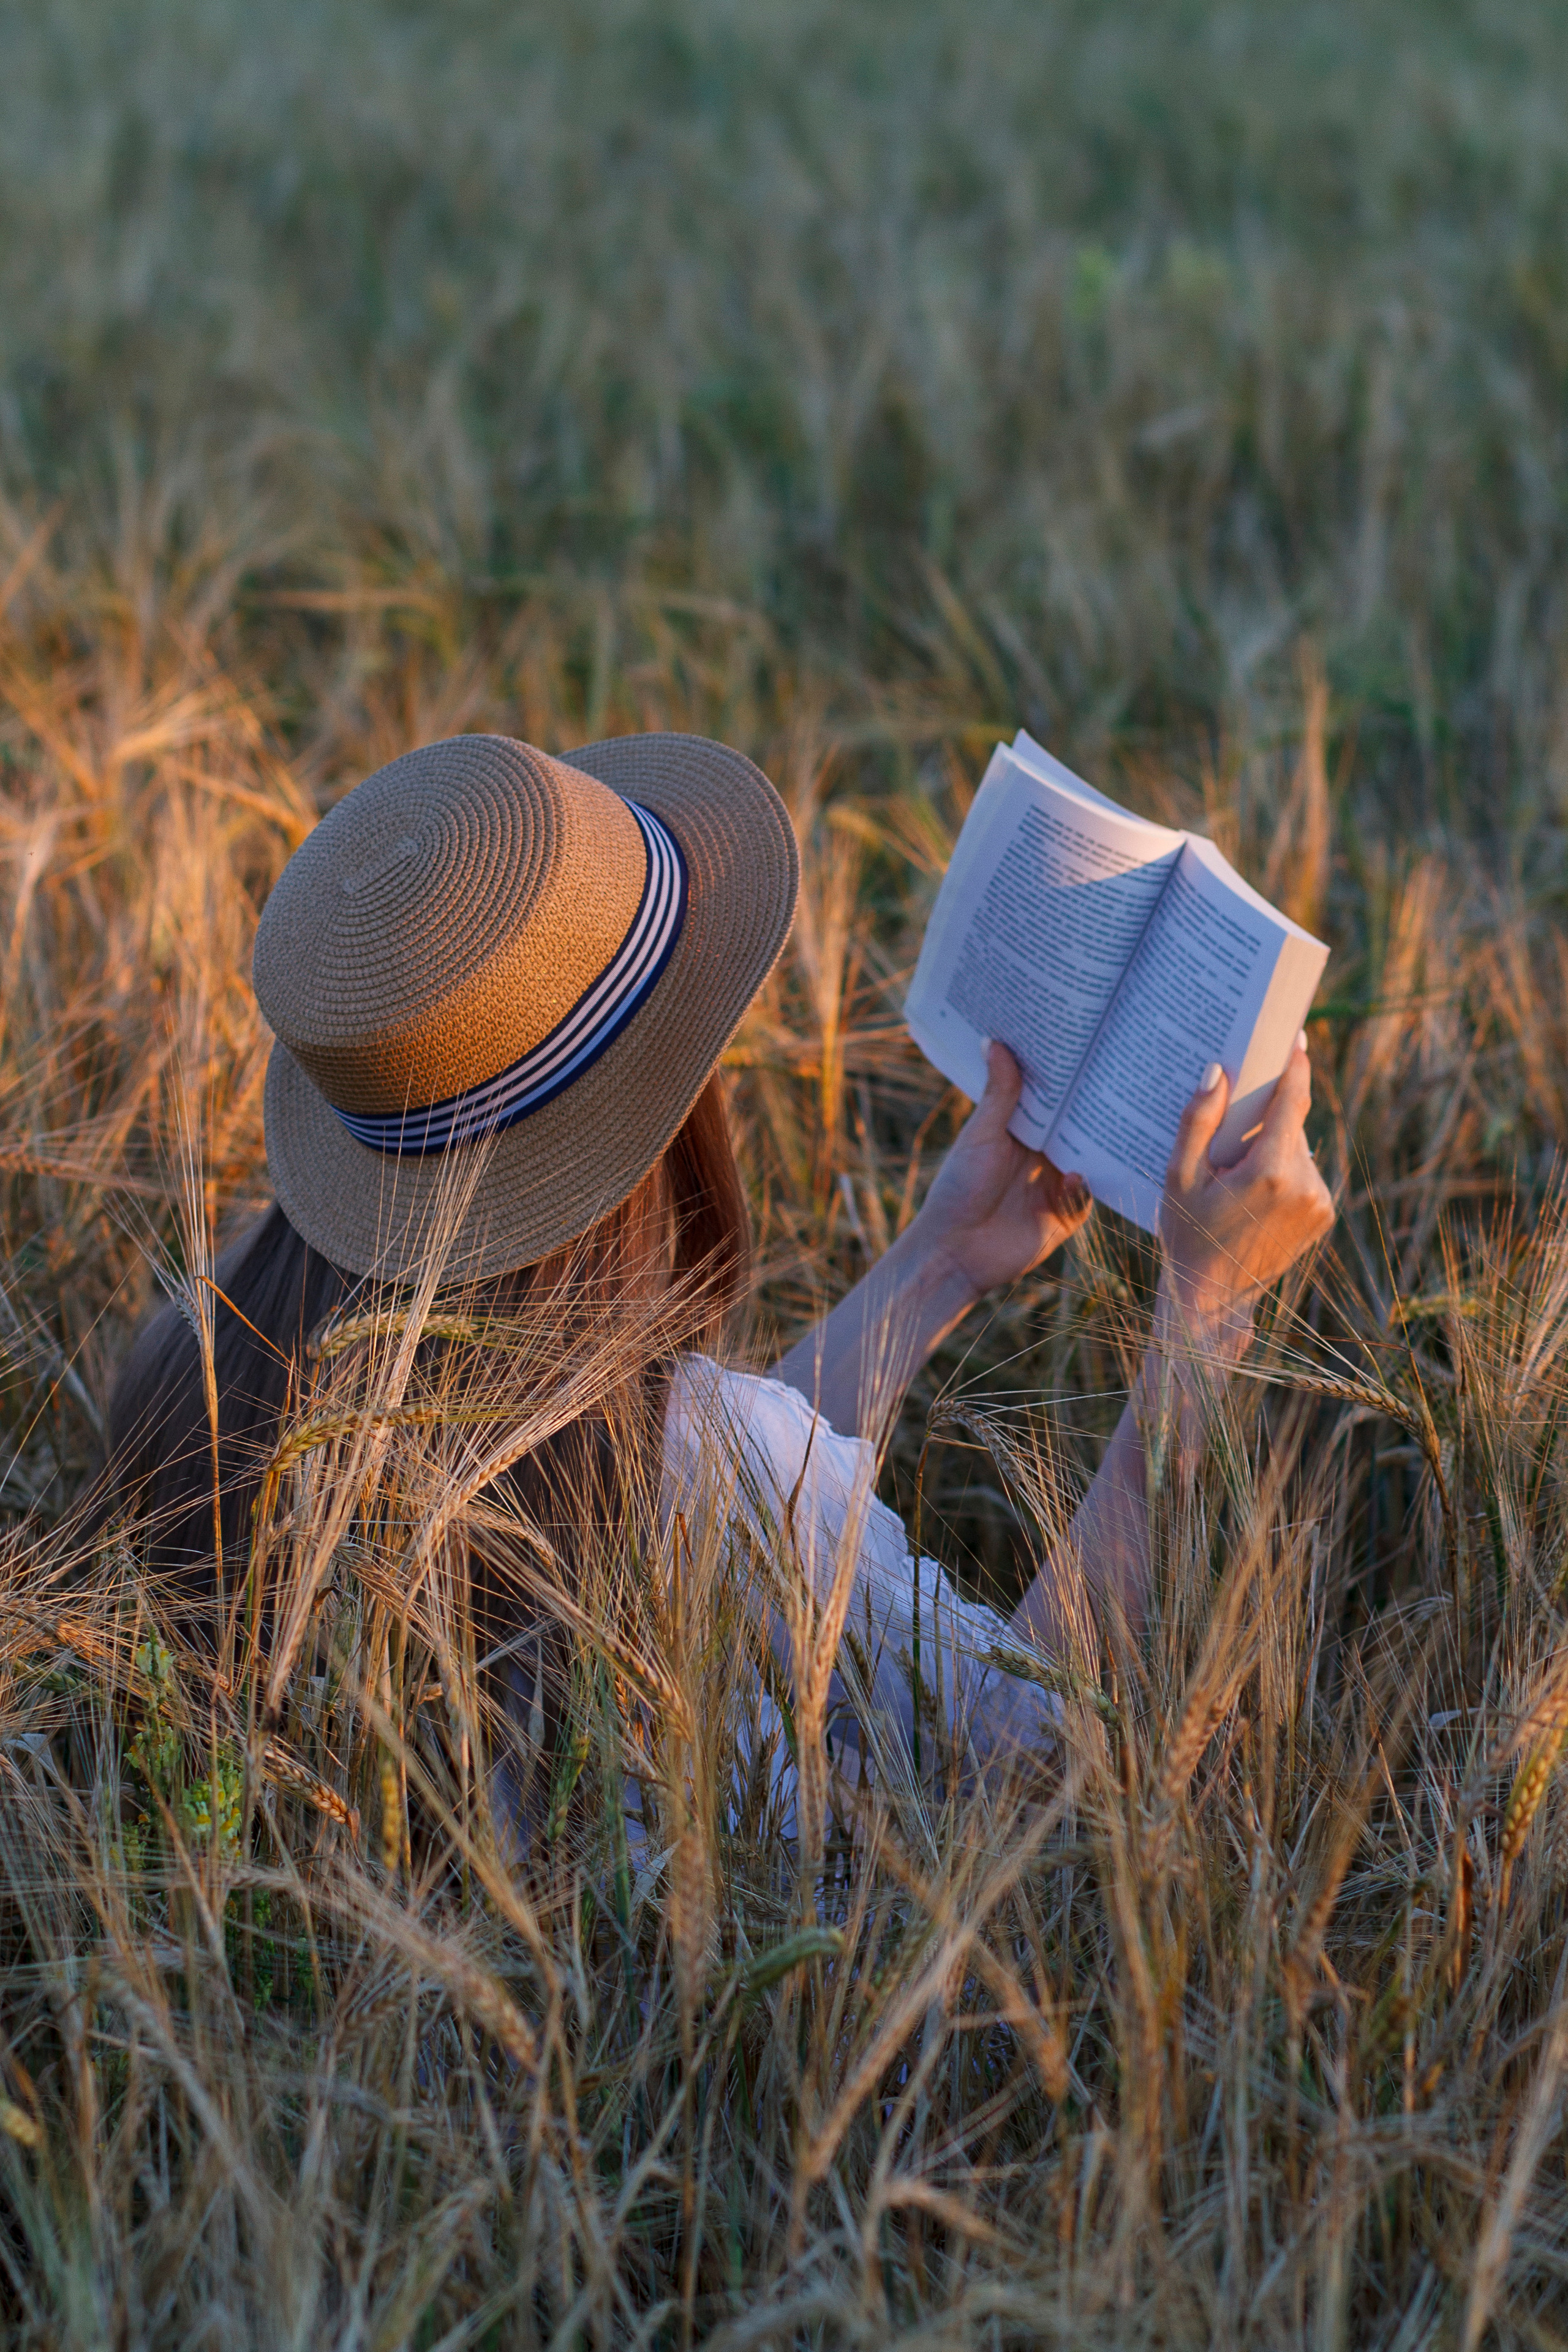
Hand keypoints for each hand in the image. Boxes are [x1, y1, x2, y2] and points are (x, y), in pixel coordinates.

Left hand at [912, 1041, 1092, 1302]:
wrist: (955, 1251)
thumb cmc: (959, 1188)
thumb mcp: (982, 1136)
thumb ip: (999, 1094)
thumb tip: (995, 1040)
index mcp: (1022, 1131)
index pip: (1053, 1099)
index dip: (1068, 1077)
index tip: (1087, 1044)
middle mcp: (1042, 1155)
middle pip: (1077, 1126)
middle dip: (1095, 1107)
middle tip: (1117, 1076)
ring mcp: (1056, 1184)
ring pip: (1090, 1158)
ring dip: (1099, 1145)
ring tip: (1115, 1121)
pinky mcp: (1066, 1215)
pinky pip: (1088, 1196)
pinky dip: (1084, 1185)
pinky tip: (1073, 1176)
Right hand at [1159, 1039, 1333, 1338]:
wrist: (1212, 1298)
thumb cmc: (1187, 1234)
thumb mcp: (1178, 1177)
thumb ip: (1197, 1122)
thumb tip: (1217, 1072)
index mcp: (1270, 1170)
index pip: (1293, 1099)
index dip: (1295, 1064)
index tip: (1296, 1036)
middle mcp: (1306, 1184)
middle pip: (1293, 1125)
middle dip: (1266, 1118)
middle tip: (1232, 1132)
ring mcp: (1320, 1202)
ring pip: (1299, 1150)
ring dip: (1274, 1150)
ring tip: (1237, 1175)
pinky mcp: (1324, 1216)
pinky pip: (1306, 1176)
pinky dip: (1284, 1174)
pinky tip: (1254, 1195)